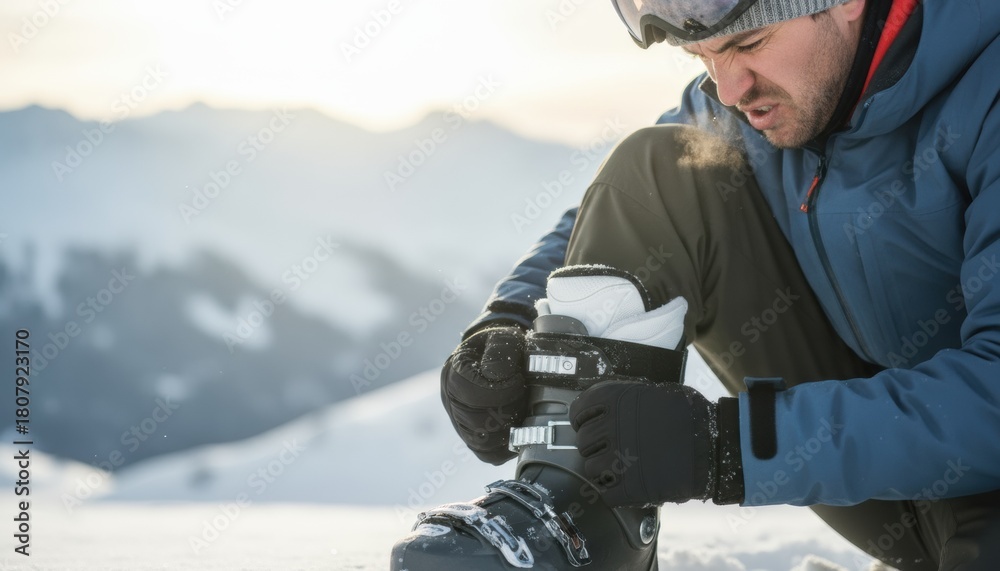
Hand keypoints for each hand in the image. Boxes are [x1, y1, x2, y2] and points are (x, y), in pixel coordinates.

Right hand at [440, 326, 529, 464]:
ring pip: (481, 443)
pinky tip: (518, 426)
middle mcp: (451, 402)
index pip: (472, 393)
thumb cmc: (501, 346)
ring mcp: (460, 423)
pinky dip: (506, 445)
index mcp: (454, 374)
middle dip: (506, 410)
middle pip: (475, 422)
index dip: (502, 389)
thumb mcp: (502, 336)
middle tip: (522, 395)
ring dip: (507, 429)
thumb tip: (495, 374)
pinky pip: (488, 454)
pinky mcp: (474, 439)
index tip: (518, 378)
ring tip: (521, 409)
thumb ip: (500, 348)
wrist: (497, 356)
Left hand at [569, 380, 743, 505]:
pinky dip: (612, 493)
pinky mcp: (631, 487)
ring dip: (603, 470)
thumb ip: (626, 401)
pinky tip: (624, 487)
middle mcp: (612, 427)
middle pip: (584, 442)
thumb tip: (605, 409)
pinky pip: (606, 494)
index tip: (586, 425)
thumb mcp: (654, 394)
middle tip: (610, 449)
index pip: (578, 411)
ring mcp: (620, 459)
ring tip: (620, 468)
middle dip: (594, 446)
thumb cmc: (689, 415)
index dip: (582, 420)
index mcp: (615, 400)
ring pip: (591, 469)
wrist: (715, 444)